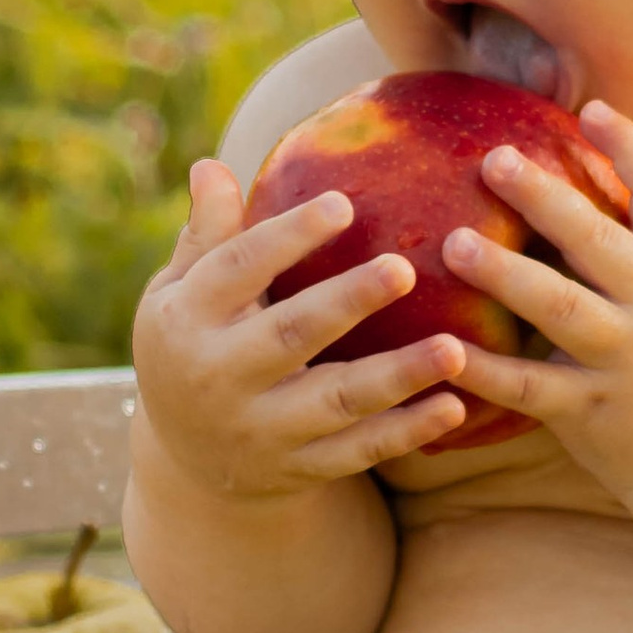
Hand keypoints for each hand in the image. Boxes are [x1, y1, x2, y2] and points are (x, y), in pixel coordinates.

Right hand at [132, 161, 469, 500]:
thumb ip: (205, 235)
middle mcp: (220, 377)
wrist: (188, 459)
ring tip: (453, 348)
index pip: (240, 270)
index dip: (289, 236)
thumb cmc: (192, 344)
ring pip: (337, 402)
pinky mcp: (299, 467)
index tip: (343, 203)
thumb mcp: (177, 293)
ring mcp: (262, 428)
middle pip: (291, 336)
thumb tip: (211, 165)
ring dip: (397, 376)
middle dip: (347, 303)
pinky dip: (406, 432)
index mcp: (186, 320)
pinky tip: (455, 405)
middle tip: (403, 267)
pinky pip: (359, 452)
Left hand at [444, 104, 632, 501]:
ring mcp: (623, 360)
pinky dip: (485, 370)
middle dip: (546, 199)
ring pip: (561, 310)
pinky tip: (444, 349)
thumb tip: (588, 169)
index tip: (592, 111)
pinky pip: (529, 387)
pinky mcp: (589, 410)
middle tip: (493, 160)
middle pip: (600, 243)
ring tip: (454, 244)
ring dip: (506, 275)